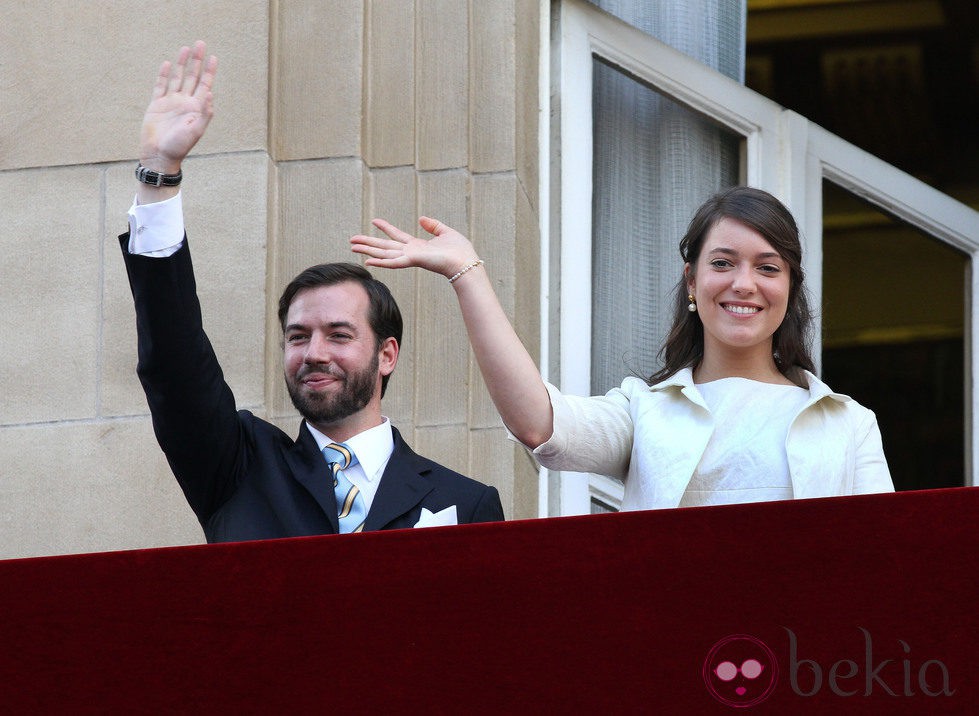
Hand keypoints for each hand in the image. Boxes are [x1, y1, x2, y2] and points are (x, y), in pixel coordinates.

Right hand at [139, 41, 217, 172]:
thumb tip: (211, 94)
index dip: (209, 71)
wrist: (159, 155)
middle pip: (192, 76)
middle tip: (200, 43)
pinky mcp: (157, 105)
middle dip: (197, 61)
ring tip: (186, 48)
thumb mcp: (196, 131)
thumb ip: (205, 113)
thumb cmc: (179, 146)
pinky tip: (168, 64)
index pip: (205, 85)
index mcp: (196, 108)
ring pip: (178, 78)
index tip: (213, 57)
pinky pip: (161, 86)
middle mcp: (185, 102)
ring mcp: (171, 102)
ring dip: (182, 63)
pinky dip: (164, 75)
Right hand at [351, 217, 479, 280]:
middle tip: (352, 239)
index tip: (375, 220)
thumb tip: (422, 219)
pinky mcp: (413, 261)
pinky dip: (380, 262)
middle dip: (369, 242)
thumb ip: (433, 225)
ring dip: (368, 250)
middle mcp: (411, 252)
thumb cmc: (459, 251)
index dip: (386, 228)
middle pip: (385, 246)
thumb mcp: (446, 232)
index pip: (397, 235)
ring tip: (353, 246)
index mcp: (418, 246)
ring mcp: (410, 257)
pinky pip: (393, 262)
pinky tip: (368, 260)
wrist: (466, 263)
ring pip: (384, 253)